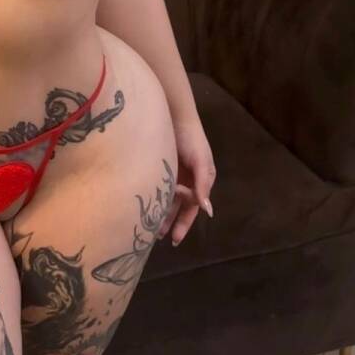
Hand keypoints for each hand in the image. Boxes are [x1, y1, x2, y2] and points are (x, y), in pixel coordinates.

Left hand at [158, 115, 215, 246]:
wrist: (174, 114)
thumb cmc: (191, 138)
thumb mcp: (200, 161)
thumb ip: (202, 185)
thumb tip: (208, 210)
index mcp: (201, 180)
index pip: (193, 208)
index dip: (185, 224)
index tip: (175, 239)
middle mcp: (188, 179)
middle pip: (179, 206)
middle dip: (171, 221)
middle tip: (158, 236)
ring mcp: (174, 173)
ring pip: (168, 198)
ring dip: (161, 212)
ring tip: (150, 226)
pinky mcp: (161, 166)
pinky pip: (159, 186)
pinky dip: (155, 197)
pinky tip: (146, 205)